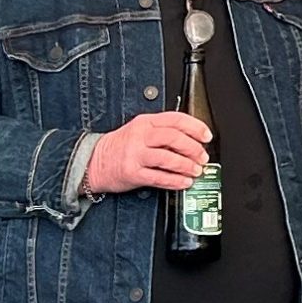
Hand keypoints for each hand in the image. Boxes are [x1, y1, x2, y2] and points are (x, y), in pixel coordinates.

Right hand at [85, 108, 218, 193]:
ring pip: (167, 158)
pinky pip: (158, 177)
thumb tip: (191, 141)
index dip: (195, 127)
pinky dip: (175, 181)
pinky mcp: (132, 173)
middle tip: (203, 156)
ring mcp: (135, 155)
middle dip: (193, 148)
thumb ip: (162, 132)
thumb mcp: (140, 130)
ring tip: (196, 171)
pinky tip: (184, 182)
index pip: (175, 119)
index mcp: (145, 122)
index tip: (206, 136)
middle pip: (173, 138)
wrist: (94, 162)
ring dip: (186, 166)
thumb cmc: (121, 146)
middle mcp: (140, 136)